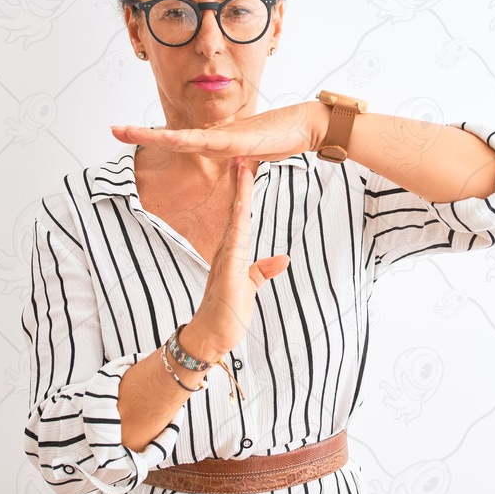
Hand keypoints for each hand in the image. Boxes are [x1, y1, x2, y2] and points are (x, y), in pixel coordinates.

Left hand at [110, 102, 327, 161]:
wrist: (305, 125)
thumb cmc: (282, 136)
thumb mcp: (255, 155)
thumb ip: (243, 162)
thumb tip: (237, 167)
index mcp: (217, 142)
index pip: (179, 141)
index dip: (154, 137)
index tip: (130, 134)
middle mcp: (216, 137)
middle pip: (172, 136)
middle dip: (142, 133)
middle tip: (112, 129)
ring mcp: (226, 137)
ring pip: (183, 138)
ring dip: (154, 135)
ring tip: (126, 131)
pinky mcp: (238, 141)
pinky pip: (208, 142)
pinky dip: (187, 140)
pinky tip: (170, 138)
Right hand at [181, 157, 289, 359]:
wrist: (210, 338)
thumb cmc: (227, 314)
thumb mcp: (250, 287)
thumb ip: (263, 271)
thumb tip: (284, 258)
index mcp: (232, 253)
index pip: (240, 216)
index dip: (244, 192)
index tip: (247, 169)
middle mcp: (226, 252)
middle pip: (236, 211)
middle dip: (240, 184)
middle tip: (241, 155)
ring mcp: (226, 262)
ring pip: (235, 222)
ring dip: (239, 196)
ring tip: (242, 170)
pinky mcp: (229, 276)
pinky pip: (235, 245)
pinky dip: (238, 225)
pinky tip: (242, 208)